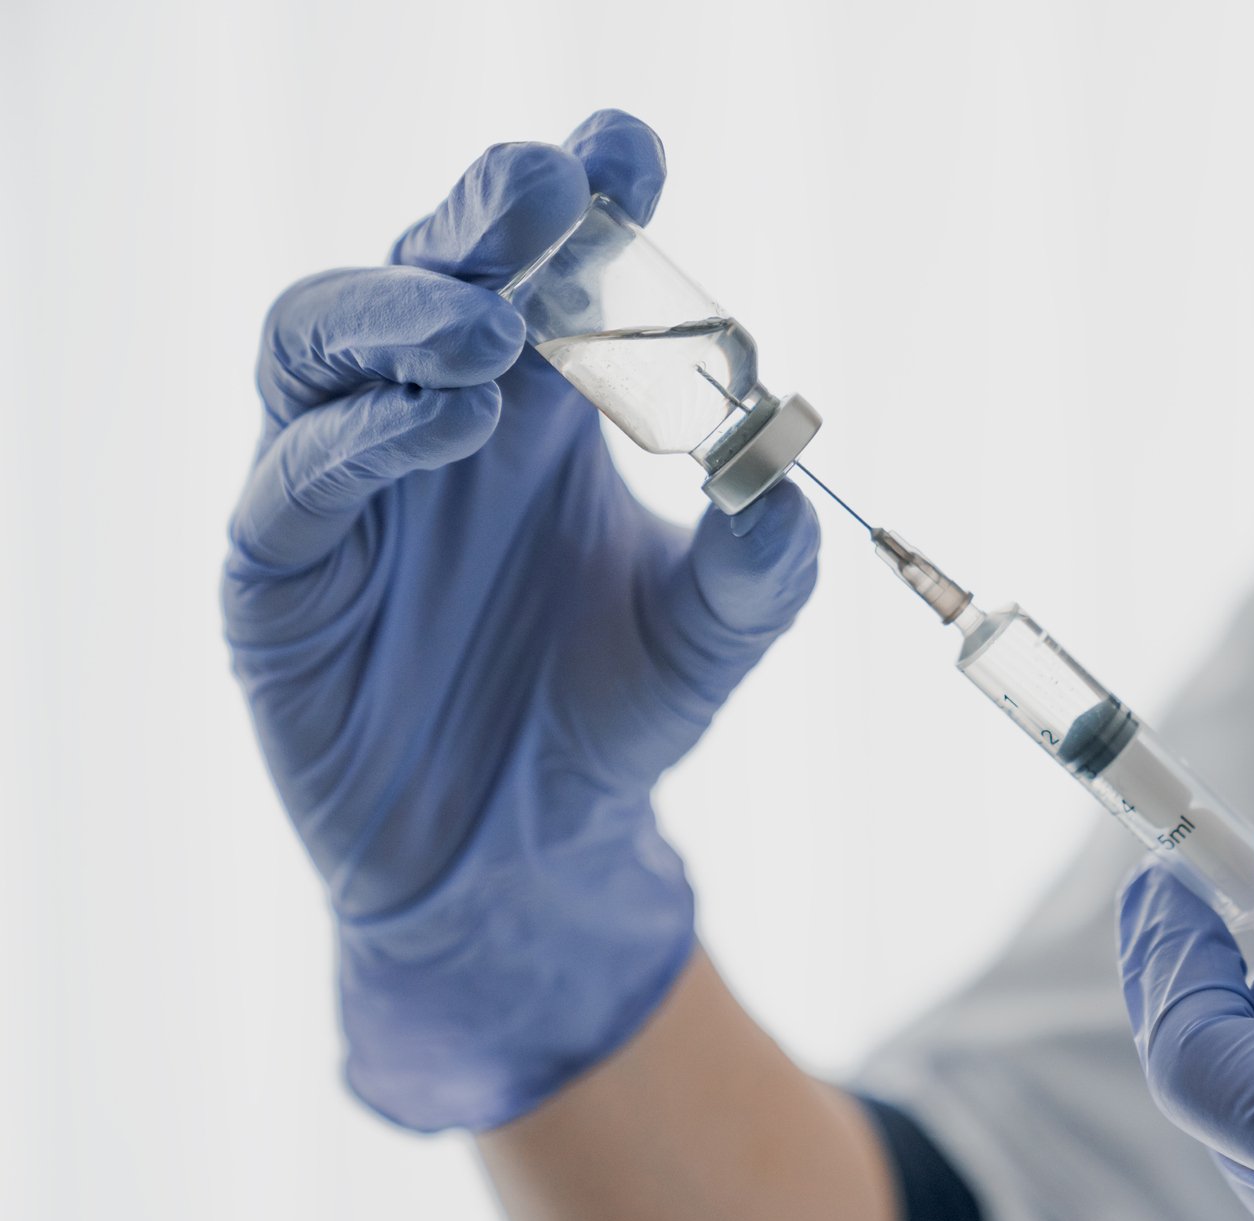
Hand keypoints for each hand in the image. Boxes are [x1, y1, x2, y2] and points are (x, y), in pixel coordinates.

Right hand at [224, 111, 819, 1130]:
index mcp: (543, 401)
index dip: (585, 197)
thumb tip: (785, 477)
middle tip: (553, 190)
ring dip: (406, 308)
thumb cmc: (610, 716)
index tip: (630, 150)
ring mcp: (345, 478)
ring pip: (322, 335)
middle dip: (487, 214)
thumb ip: (757, 567)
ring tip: (496, 327)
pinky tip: (451, 426)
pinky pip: (296, 468)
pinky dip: (367, 432)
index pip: (551, 267)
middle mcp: (438, 413)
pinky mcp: (282, 565)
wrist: (524, 851)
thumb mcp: (711, 640)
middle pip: (432, 264)